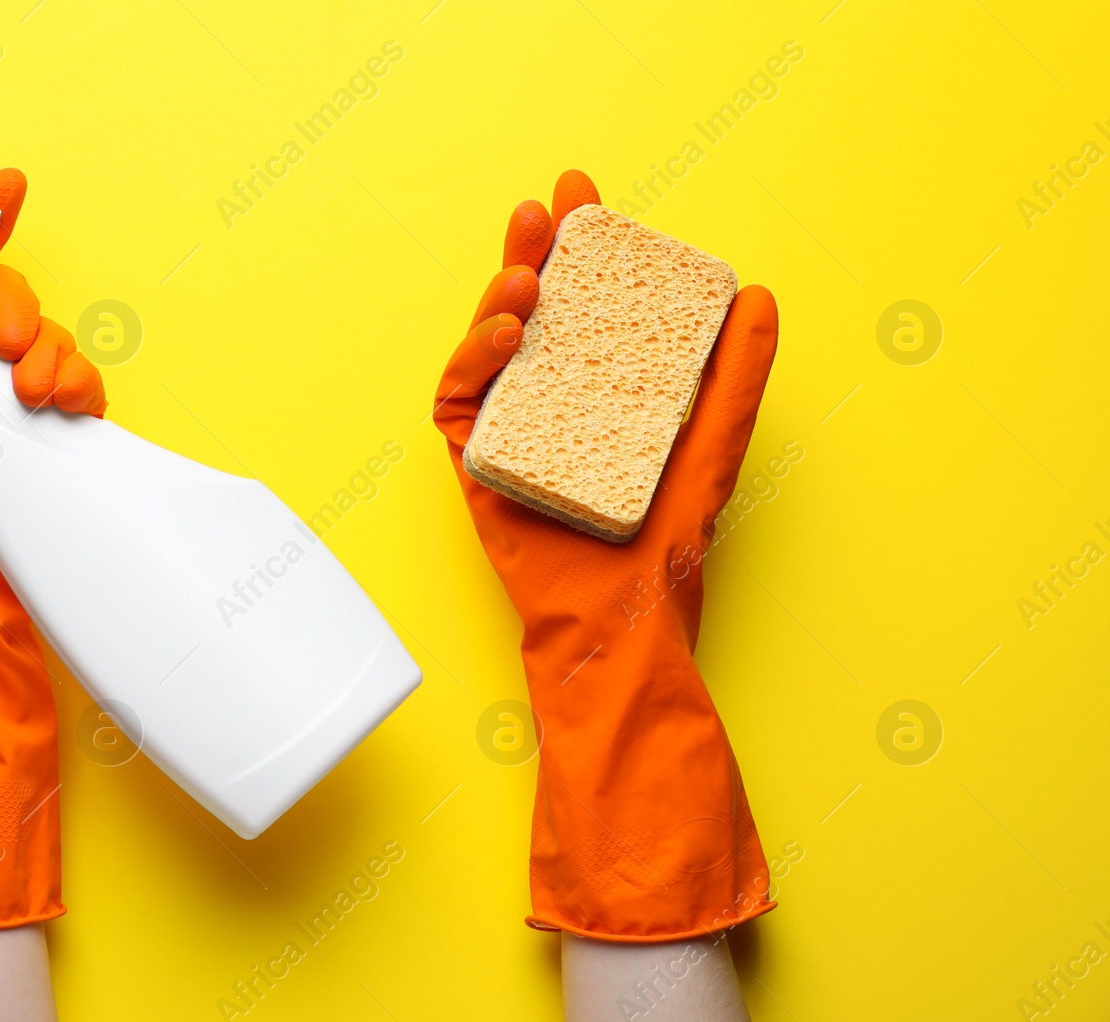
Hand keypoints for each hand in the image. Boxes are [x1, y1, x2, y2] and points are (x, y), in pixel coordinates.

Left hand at [0, 170, 97, 927]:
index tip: (7, 189)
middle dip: (14, 306)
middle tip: (12, 351)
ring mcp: (4, 440)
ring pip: (44, 351)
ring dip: (54, 353)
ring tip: (47, 397)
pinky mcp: (53, 473)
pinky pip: (76, 401)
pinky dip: (80, 389)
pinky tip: (75, 414)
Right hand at [434, 170, 779, 940]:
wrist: (623, 631)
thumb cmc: (666, 551)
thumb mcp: (713, 448)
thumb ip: (736, 378)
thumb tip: (759, 297)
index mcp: (599, 391)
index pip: (584, 303)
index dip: (581, 245)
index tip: (584, 194)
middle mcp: (549, 403)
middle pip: (527, 310)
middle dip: (530, 249)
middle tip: (544, 208)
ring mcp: (509, 433)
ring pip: (487, 345)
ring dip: (498, 293)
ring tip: (526, 269)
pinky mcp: (478, 467)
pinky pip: (459, 401)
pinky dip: (472, 358)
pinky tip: (506, 329)